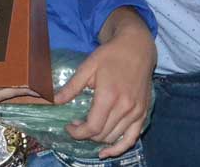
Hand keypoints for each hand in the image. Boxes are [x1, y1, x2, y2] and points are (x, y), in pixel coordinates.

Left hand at [56, 7, 155, 157]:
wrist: (137, 47)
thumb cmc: (110, 55)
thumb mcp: (87, 66)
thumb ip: (72, 86)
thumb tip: (55, 101)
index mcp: (109, 96)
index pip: (92, 127)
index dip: (77, 132)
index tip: (68, 126)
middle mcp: (125, 107)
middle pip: (102, 134)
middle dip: (85, 134)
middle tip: (76, 125)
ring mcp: (136, 112)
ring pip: (114, 137)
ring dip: (99, 139)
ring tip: (89, 129)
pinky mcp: (143, 113)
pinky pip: (132, 138)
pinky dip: (119, 148)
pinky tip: (107, 152)